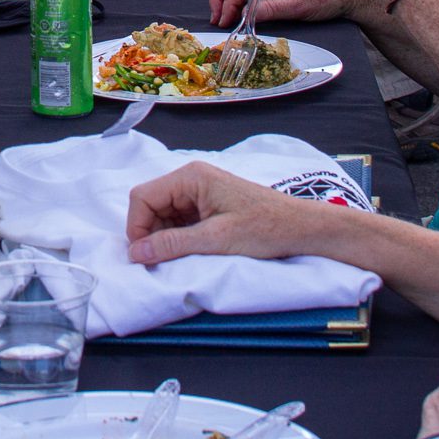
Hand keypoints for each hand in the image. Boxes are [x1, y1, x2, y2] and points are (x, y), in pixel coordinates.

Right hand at [127, 161, 326, 264]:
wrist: (301, 229)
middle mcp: (191, 180)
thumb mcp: (217, 239)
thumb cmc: (266, 228)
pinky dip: (178, 239)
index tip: (144, 256)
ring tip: (181, 258)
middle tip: (161, 261)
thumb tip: (136, 252)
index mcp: (191, 177)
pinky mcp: (207, 207)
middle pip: (150, 205)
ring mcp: (199, 193)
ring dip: (165, 238)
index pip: (142, 197)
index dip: (137, 227)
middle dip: (150, 234)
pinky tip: (190, 252)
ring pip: (162, 216)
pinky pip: (179, 221)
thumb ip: (173, 244)